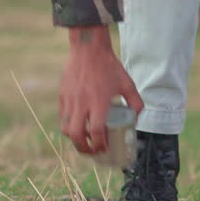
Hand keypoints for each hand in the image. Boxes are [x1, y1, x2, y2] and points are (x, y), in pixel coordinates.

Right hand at [59, 26, 143, 154]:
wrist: (88, 49)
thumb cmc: (109, 66)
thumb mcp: (128, 84)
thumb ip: (135, 103)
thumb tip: (137, 119)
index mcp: (98, 101)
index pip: (95, 131)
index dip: (100, 144)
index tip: (104, 148)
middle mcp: (82, 103)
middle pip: (76, 135)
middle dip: (84, 148)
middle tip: (92, 151)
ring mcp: (70, 100)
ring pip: (65, 128)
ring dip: (74, 139)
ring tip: (84, 140)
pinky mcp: (62, 96)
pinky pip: (63, 117)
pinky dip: (69, 125)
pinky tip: (78, 125)